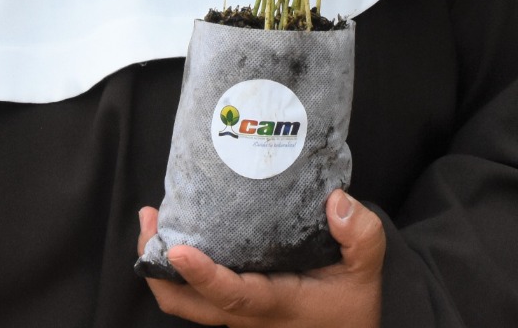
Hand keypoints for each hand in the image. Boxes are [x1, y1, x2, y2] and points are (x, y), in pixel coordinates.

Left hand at [138, 189, 383, 326]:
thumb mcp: (368, 266)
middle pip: (187, 305)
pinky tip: (180, 231)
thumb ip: (360, 234)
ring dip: (160, 265)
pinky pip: (195, 295)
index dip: (202, 276)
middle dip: (157, 267)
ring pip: (185, 302)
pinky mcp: (236, 307)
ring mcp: (238, 314)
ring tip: (154, 220)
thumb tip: (335, 201)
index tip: (178, 250)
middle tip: (150, 218)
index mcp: (278, 305)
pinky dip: (177, 268)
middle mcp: (249, 316)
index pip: (233, 297)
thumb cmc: (355, 298)